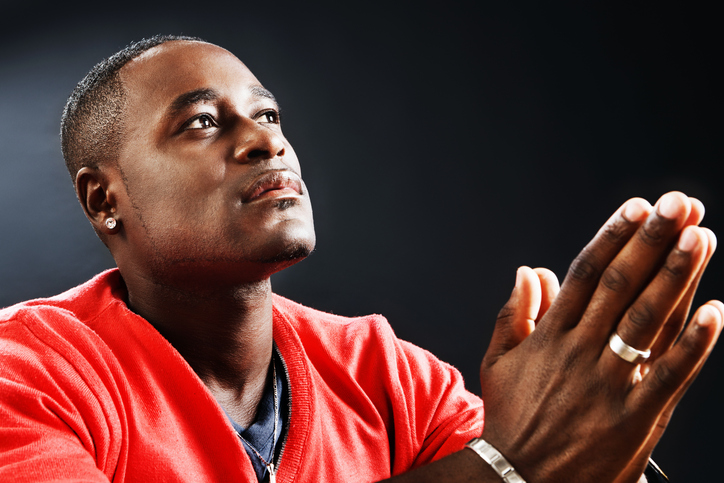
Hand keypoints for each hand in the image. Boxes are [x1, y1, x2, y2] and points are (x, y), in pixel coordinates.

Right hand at [480, 192, 721, 482]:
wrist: (516, 479)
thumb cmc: (510, 418)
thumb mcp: (498, 362)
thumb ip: (514, 313)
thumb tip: (529, 270)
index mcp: (550, 336)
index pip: (586, 275)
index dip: (614, 237)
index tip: (638, 208)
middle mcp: (581, 352)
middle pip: (623, 287)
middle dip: (653, 241)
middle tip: (680, 205)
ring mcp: (610, 384)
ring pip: (649, 321)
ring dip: (677, 277)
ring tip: (700, 238)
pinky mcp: (636, 417)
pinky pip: (670, 375)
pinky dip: (695, 343)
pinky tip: (715, 312)